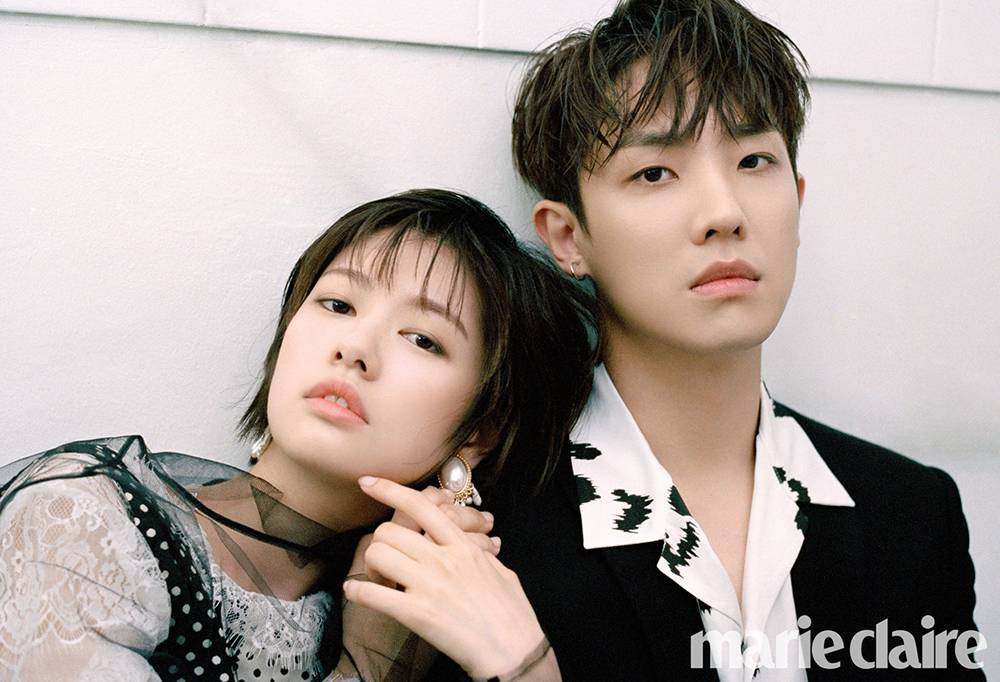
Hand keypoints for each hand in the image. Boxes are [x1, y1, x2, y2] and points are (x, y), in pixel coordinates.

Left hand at [343, 476, 546, 679]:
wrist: (514, 650)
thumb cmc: (513, 614)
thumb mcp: (500, 571)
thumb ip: (479, 554)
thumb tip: (477, 547)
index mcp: (463, 546)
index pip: (422, 505)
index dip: (389, 489)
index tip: (368, 483)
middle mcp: (443, 559)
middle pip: (391, 530)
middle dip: (381, 542)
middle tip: (386, 557)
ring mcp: (429, 585)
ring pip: (378, 554)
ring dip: (371, 564)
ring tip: (377, 576)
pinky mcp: (417, 613)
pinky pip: (373, 594)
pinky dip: (357, 591)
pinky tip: (355, 593)